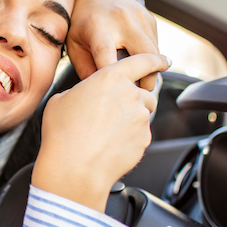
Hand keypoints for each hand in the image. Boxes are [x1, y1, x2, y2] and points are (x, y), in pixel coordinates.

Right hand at [32, 53, 170, 211]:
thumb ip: (82, 91)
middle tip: (110, 115)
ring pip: (142, 115)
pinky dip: (128, 139)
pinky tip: (108, 146)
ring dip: (131, 119)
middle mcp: (131, 95)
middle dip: (133, 101)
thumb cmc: (62, 133)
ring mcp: (140, 118)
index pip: (143, 61)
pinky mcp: (144, 140)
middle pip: (144, 93)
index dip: (156, 59)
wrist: (74, 168)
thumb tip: (86, 96)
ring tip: (105, 132)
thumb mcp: (61, 100)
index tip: (165, 60)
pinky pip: (140, 135)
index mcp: (110, 77)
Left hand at [67, 0, 159, 90]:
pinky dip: (152, 59)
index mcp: (97, 26)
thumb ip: (85, 69)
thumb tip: (102, 92)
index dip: (113, 78)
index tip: (117, 95)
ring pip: (154, 53)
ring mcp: (139, 16)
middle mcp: (121, 19)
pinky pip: (156, 45)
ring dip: (152, 71)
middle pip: (144, 55)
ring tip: (141, 84)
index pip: (107, 56)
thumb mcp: (75, 46)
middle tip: (141, 94)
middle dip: (147, 79)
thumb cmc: (81, 27)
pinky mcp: (150, 18)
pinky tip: (140, 65)